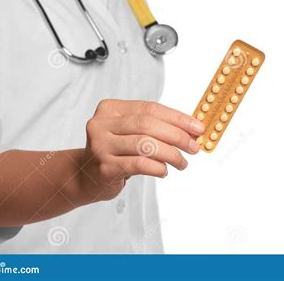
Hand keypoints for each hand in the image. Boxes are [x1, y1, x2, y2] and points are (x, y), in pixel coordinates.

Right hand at [78, 99, 204, 202]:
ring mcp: (100, 145)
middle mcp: (101, 124)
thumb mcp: (130, 133)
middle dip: (177, 136)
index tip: (197, 128)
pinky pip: (139, 164)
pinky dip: (158, 168)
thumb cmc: (115, 152)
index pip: (150, 108)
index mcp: (110, 109)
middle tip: (194, 147)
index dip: (177, 118)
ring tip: (182, 162)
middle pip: (148, 124)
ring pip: (145, 144)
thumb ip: (155, 126)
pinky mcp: (104, 167)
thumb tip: (191, 129)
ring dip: (171, 154)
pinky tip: (164, 171)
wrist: (86, 176)